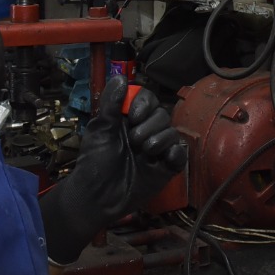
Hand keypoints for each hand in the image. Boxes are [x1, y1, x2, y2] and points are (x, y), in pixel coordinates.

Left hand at [39, 75, 187, 264]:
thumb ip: (111, 104)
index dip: (145, 103)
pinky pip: (180, 153)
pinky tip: (163, 159)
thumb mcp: (99, 130)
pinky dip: (175, 154)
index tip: (134, 115)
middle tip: (134, 140)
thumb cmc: (94, 162)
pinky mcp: (166, 167)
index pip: (147, 99)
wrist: (99, 197)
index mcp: (128, 120)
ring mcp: (157, 150)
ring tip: (143, 152)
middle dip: (150, 125)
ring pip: (172, 132)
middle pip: (162, 114)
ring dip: (159, 139)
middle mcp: (145, 131)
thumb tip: (121, 77)